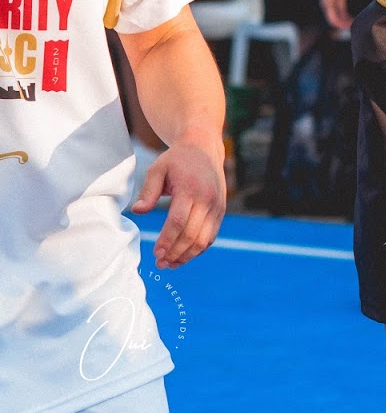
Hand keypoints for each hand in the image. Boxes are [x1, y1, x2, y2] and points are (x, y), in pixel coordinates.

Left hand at [130, 136, 225, 269]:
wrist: (204, 147)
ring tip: (170, 264)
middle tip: (159, 264)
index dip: (166, 241)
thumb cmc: (177, 159)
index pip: (178, 221)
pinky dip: (198, 249)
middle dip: (174, 253)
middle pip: (191, 234)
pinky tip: (184, 255)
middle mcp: (207, 198)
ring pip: (204, 239)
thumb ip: (148, 191)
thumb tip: (137, 212)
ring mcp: (217, 205)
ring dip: (187, 255)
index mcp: (190, 188)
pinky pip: (211, 235)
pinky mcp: (221, 210)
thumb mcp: (158, 169)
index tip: (155, 254)